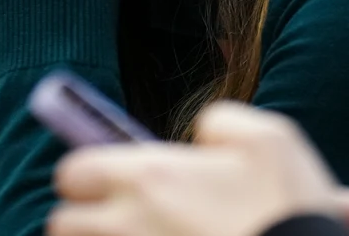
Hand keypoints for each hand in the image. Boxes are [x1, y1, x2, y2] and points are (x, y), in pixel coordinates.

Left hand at [50, 103, 336, 235]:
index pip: (72, 172)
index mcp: (148, 178)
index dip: (89, 176)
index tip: (113, 184)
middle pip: (61, 224)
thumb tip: (198, 134)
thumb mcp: (269, 139)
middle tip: (119, 224)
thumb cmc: (287, 210)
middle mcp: (125, 226)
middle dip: (82, 222)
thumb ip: (220, 122)